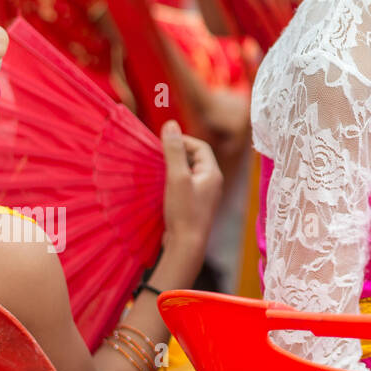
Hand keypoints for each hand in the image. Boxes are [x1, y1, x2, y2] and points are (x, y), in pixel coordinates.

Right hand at [159, 120, 222, 262]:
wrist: (187, 246)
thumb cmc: (184, 211)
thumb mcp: (176, 177)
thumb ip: (174, 151)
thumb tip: (171, 124)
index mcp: (213, 174)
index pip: (201, 147)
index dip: (183, 140)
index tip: (163, 141)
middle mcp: (212, 183)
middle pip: (196, 159)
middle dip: (178, 153)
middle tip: (158, 153)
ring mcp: (204, 195)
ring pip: (189, 173)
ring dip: (174, 167)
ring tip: (157, 168)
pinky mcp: (195, 206)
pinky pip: (185, 186)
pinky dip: (174, 181)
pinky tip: (161, 186)